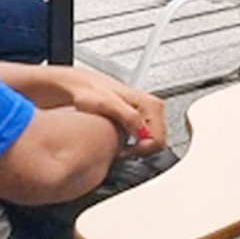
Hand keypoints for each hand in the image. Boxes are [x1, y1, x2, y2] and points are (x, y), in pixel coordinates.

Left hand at [45, 66, 167, 155]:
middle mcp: (153, 107)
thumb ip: (128, 116)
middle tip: (120, 151)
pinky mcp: (140, 118)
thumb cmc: (90, 91)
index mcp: (151, 104)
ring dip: (136, 149)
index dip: (141, 150)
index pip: (159, 139)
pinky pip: (145, 139)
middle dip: (140, 151)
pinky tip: (121, 142)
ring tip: (119, 146)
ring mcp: (147, 113)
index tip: (123, 151)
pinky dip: (134, 145)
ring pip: (152, 142)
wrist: (80, 87)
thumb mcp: (107, 104)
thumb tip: (143, 131)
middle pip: (158, 141)